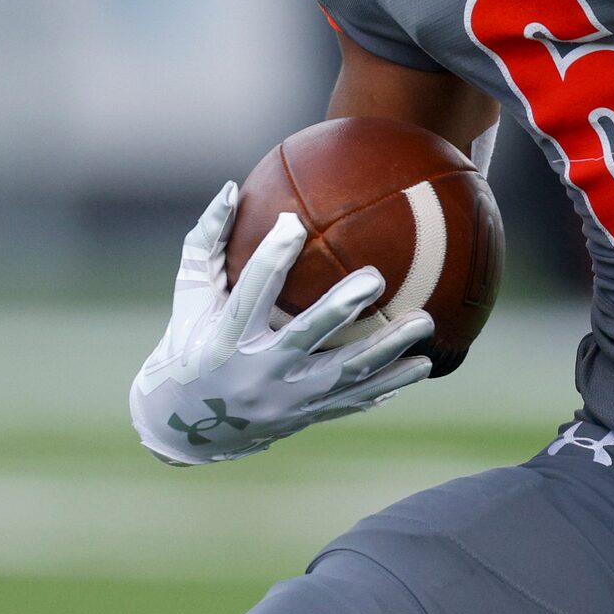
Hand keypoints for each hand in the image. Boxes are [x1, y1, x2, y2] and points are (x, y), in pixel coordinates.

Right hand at [130, 182, 434, 464]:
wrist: (188, 424)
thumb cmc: (189, 341)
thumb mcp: (190, 294)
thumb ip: (207, 242)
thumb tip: (232, 189)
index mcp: (226, 339)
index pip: (251, 294)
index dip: (271, 258)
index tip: (294, 222)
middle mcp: (257, 374)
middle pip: (304, 339)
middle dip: (340, 310)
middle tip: (375, 278)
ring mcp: (285, 402)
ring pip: (343, 376)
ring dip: (388, 351)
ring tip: (425, 322)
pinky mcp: (305, 418)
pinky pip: (353, 401)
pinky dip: (389, 384)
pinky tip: (424, 364)